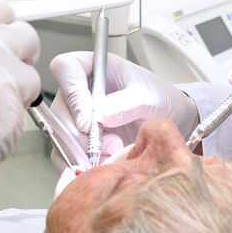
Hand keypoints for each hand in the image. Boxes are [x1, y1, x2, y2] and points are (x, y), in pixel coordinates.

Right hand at [48, 52, 198, 162]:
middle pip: (58, 109)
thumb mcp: (149, 97)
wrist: (172, 122)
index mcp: (94, 67)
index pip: (65, 68)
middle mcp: (80, 90)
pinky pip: (67, 155)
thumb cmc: (161, 99)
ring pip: (59, 135)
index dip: (71, 93)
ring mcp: (77, 115)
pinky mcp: (80, 140)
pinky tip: (105, 164)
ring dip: (80, 152)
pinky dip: (81, 165)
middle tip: (102, 146)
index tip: (88, 121)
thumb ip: (125, 103)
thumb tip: (97, 116)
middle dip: (77, 134)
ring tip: (112, 154)